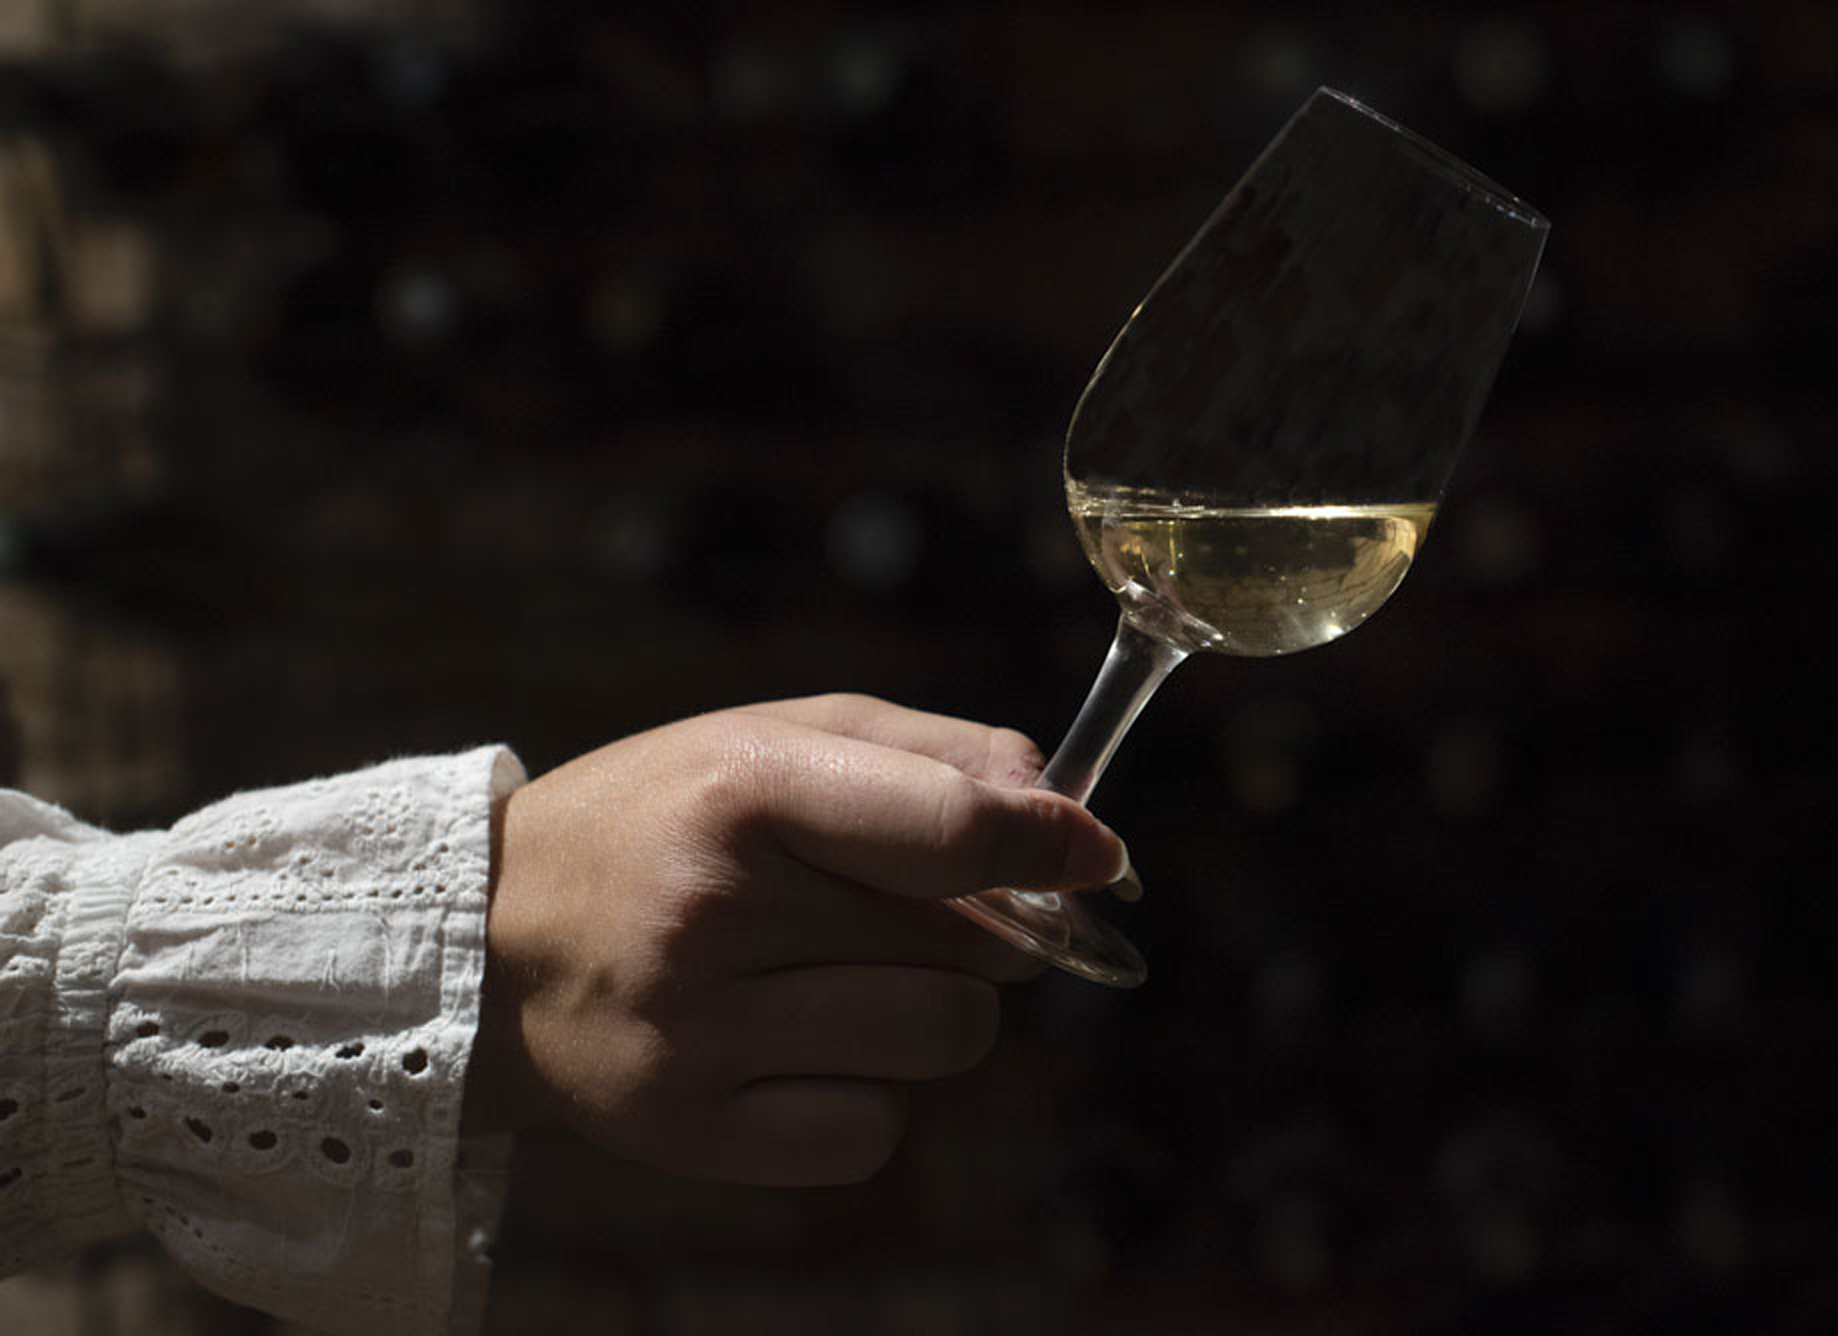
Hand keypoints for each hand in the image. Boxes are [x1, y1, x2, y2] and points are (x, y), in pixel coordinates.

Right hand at [462, 694, 1129, 1185]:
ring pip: (945, 1036)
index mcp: (744, 789)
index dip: (1052, 844)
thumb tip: (1062, 808)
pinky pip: (875, 1129)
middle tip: (903, 907)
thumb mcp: (771, 738)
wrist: (490, 942)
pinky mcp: (689, 1131)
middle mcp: (717, 912)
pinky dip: (865, 1091)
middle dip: (982, 925)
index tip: (1097, 855)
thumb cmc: (662, 819)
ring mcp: (699, 1033)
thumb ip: (926, 752)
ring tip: (845, 973)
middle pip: (975, 943)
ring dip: (936, 1006)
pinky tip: (792, 1044)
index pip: (956, 829)